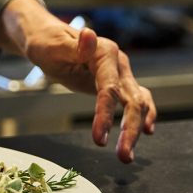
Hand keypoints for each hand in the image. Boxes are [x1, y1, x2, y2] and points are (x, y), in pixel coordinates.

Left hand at [0, 0, 156, 162]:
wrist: (46, 37)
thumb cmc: (46, 43)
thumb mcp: (53, 46)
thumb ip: (75, 47)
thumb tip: (90, 35)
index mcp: (104, 52)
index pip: (109, 88)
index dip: (106, 115)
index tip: (98, 139)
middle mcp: (118, 62)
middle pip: (132, 98)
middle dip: (130, 129)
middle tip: (123, 157)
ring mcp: (120, 72)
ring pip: (138, 101)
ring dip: (136, 128)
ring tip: (126, 155)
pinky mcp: (118, 82)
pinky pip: (137, 98)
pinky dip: (144, 115)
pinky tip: (146, 131)